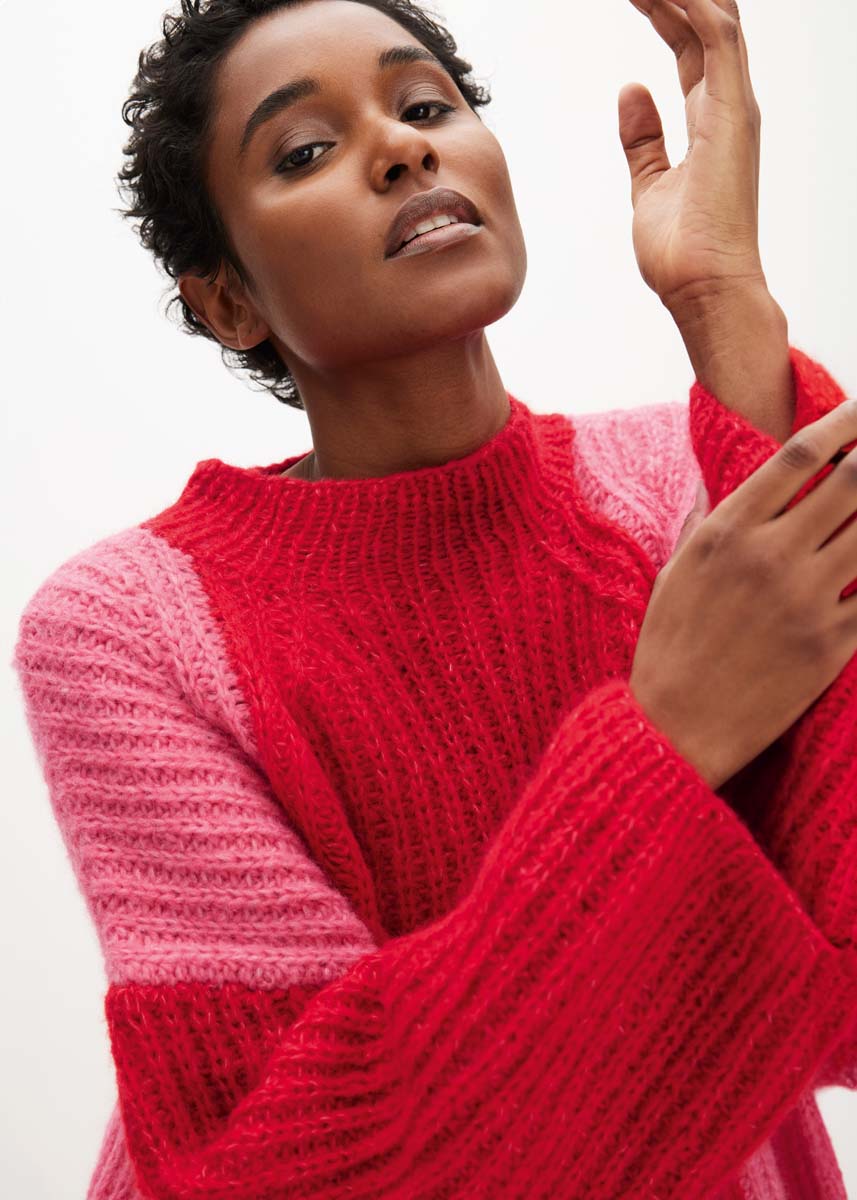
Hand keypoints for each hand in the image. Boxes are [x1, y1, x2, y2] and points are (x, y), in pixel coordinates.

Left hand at [619, 0, 766, 313]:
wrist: (702, 289)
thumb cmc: (681, 253)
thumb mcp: (649, 185)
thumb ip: (643, 139)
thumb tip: (630, 91)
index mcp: (712, 120)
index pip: (692, 46)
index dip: (666, 11)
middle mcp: (730, 106)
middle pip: (709, 22)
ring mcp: (735, 108)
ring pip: (717, 18)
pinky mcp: (731, 114)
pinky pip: (717, 38)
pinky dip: (692, 6)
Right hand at [629, 400, 856, 790]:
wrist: (674, 726)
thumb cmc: (669, 646)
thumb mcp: (678, 571)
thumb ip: (715, 523)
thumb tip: (741, 488)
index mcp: (728, 532)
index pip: (800, 456)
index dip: (844, 423)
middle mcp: (771, 556)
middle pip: (852, 482)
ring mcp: (807, 600)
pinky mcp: (832, 646)